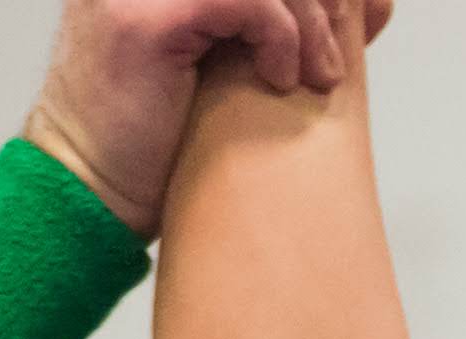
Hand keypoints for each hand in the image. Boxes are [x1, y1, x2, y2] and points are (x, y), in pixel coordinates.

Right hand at [26, 0, 354, 231]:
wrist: (95, 192)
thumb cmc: (163, 138)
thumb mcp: (232, 61)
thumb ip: (278, 23)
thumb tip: (370, 4)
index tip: (363, 22)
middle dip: (318, 3)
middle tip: (334, 61)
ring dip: (305, 23)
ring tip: (312, 78)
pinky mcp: (142, 19)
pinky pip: (243, 1)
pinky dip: (278, 36)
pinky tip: (277, 79)